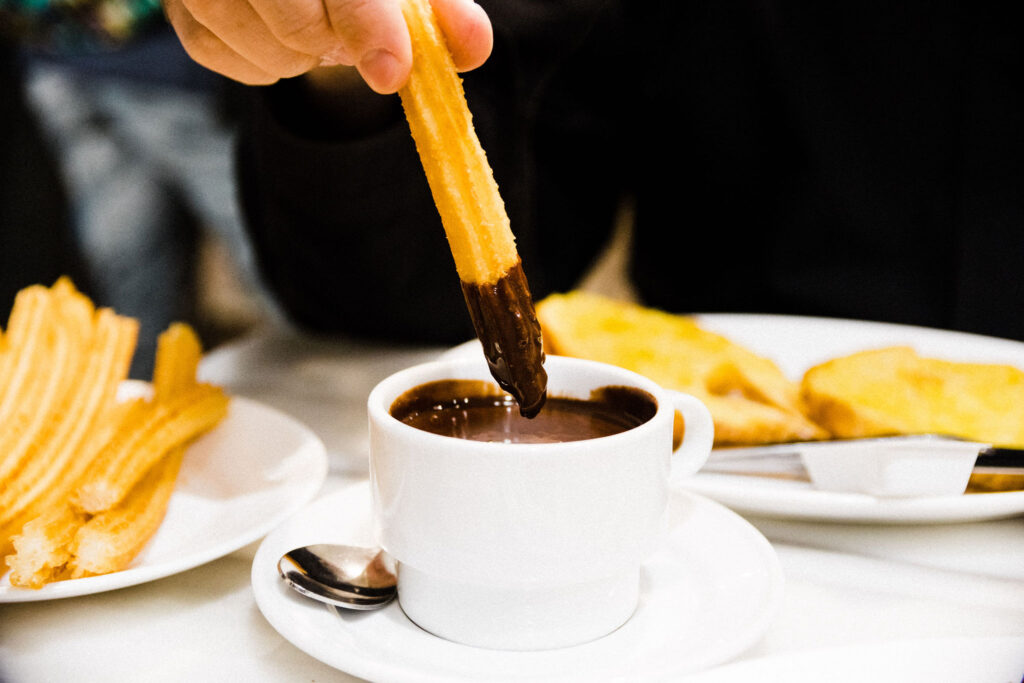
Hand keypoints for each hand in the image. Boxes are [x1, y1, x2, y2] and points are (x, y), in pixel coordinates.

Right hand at [164, 0, 492, 92]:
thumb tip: (473, 47)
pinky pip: (221, 55)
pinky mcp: (179, 3)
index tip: (392, 73)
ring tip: (315, 28)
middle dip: (330, 42)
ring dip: (297, 57)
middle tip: (346, 32)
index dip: (366, 25)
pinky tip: (279, 37)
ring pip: (254, 41)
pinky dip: (262, 63)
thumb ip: (443, 11)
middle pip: (293, 18)